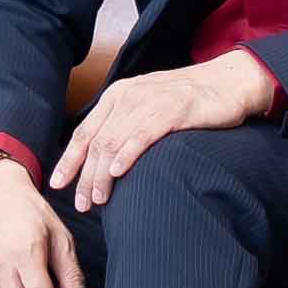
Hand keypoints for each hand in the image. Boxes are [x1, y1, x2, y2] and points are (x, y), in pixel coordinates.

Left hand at [50, 53, 279, 207]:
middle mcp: (128, 96)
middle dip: (85, 176)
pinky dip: (127, 154)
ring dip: (102, 174)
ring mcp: (149, 102)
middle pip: (96, 142)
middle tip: (82, 204)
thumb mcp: (149, 108)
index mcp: (118, 96)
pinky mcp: (172, 109)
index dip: (70, 160)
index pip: (85, 132)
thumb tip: (104, 161)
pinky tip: (119, 173)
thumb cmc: (189, 101)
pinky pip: (142, 134)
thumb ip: (126, 126)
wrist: (229, 82)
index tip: (58, 185)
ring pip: (114, 142)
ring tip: (98, 198)